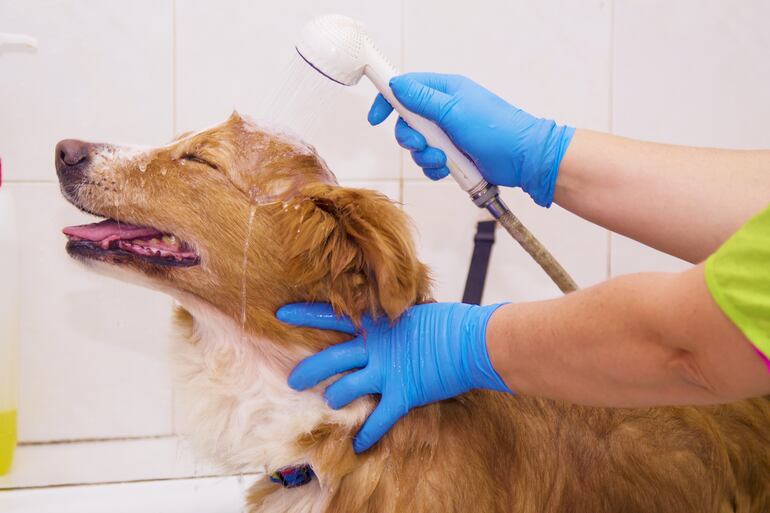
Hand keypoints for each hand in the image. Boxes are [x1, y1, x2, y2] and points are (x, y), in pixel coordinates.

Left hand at [276, 302, 510, 452]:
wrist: (474, 340)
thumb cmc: (449, 321)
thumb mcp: (413, 310)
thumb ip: (391, 315)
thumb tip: (381, 312)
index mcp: (377, 322)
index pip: (332, 315)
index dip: (304, 315)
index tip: (279, 315)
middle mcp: (377, 346)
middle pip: (330, 358)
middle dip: (308, 371)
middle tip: (291, 381)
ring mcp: (389, 370)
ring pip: (347, 388)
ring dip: (335, 398)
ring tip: (330, 404)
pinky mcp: (405, 393)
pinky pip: (380, 418)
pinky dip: (369, 434)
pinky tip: (360, 446)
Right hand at [368, 72, 574, 206]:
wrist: (523, 159)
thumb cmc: (495, 129)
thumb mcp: (453, 110)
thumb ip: (422, 98)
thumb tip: (397, 84)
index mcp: (445, 91)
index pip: (407, 89)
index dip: (388, 101)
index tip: (377, 118)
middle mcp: (445, 110)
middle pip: (408, 122)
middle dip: (410, 137)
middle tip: (421, 144)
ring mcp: (449, 134)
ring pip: (418, 145)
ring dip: (424, 156)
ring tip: (441, 160)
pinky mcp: (454, 154)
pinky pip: (431, 162)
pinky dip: (435, 169)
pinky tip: (446, 170)